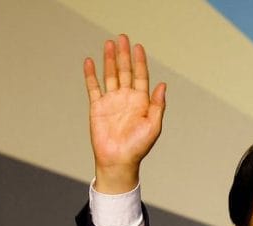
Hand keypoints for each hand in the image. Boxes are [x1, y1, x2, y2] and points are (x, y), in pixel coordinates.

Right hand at [84, 34, 165, 193]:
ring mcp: (111, 102)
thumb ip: (157, 105)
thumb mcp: (153, 126)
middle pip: (124, 71)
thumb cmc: (138, 147)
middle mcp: (126, 99)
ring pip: (110, 76)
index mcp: (141, 102)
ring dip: (109, 60)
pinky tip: (90, 62)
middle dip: (124, 55)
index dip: (139, 61)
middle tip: (122, 38)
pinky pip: (93, 88)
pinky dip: (91, 75)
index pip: (140, 76)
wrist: (118, 161)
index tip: (138, 47)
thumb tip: (162, 85)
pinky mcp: (97, 107)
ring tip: (108, 44)